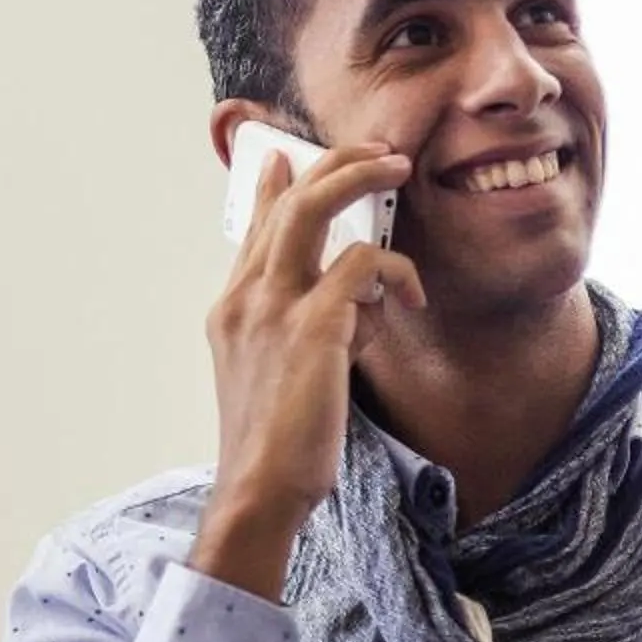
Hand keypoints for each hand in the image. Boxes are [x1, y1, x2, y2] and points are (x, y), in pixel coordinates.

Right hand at [189, 142, 422, 601]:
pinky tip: (410, 297)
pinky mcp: (314, 327)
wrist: (259, 488)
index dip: (275, 184)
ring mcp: (275, 308)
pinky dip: (394, 271)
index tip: (289, 156)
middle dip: (335, 162)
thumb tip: (355, 305)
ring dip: (360, 177)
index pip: (253, 227)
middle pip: (286, 199)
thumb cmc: (274, 444)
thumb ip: (302, 329)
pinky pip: (362, 265)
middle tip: (378, 153)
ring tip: (398, 170)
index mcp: (231, 308)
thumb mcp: (275, 375)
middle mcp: (246, 297)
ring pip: (314, 207)